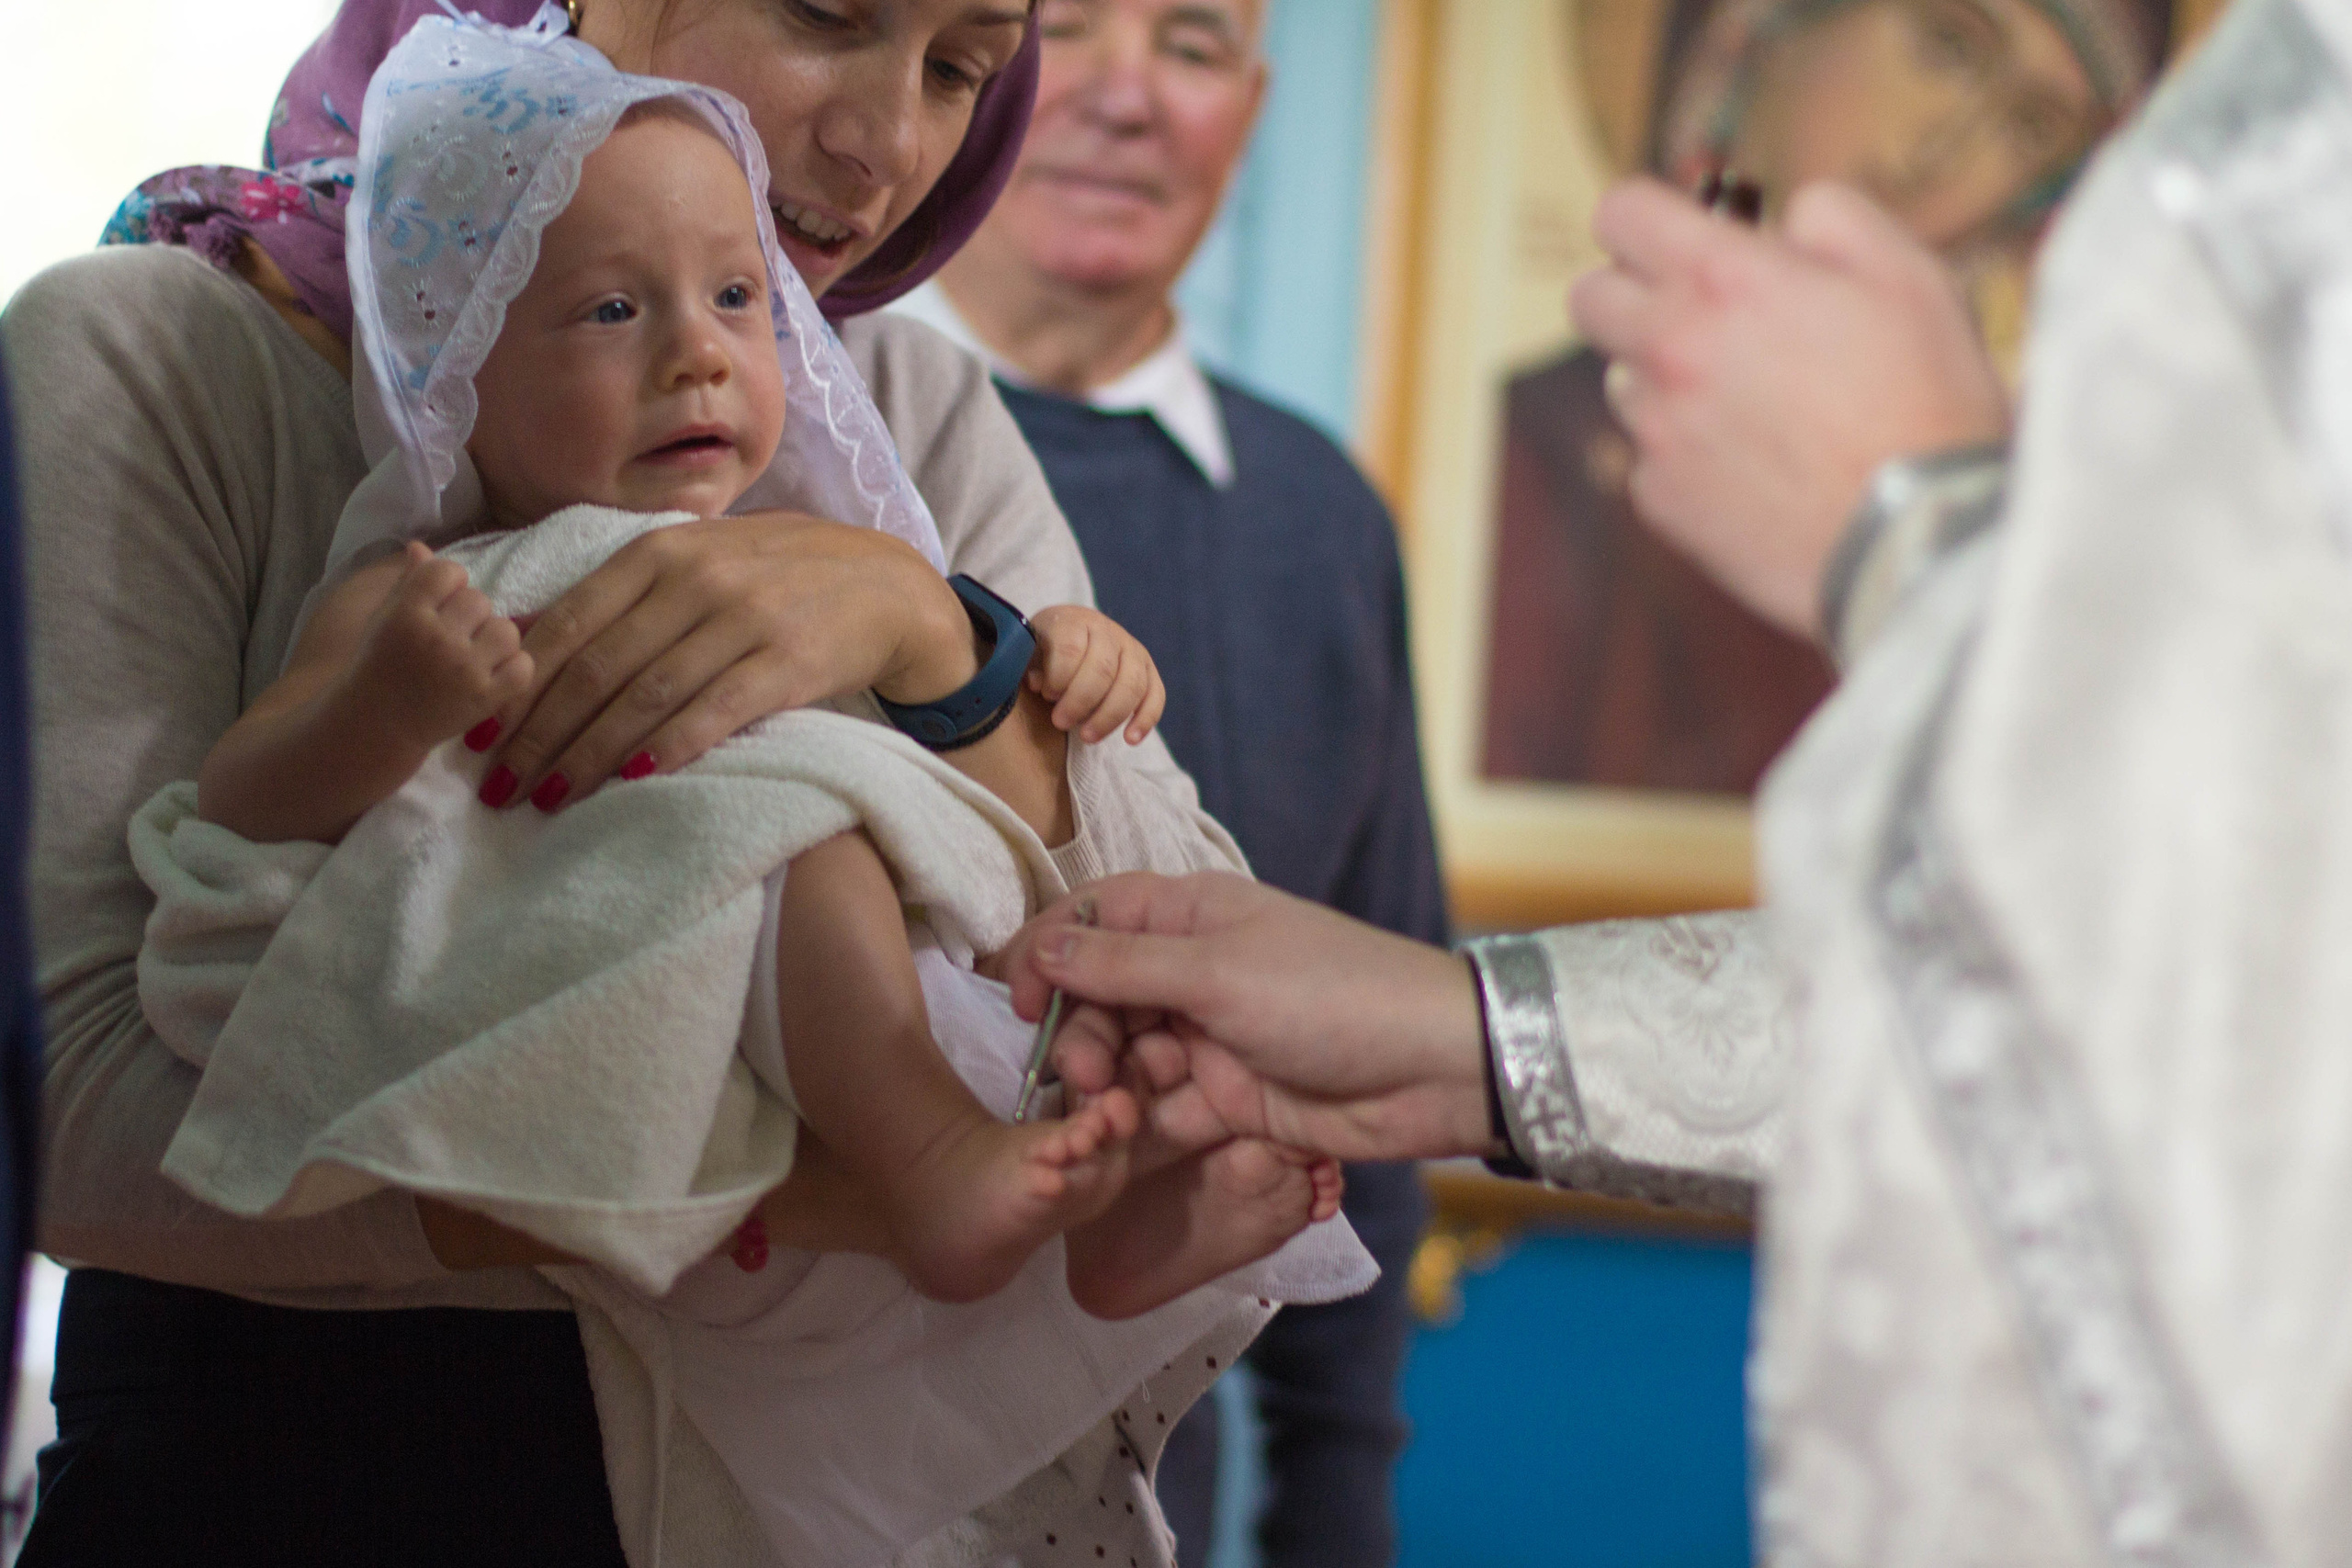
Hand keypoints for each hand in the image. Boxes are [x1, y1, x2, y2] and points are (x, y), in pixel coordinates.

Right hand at [344, 542, 532, 750]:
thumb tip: (421, 546)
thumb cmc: (379, 666)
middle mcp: (437, 638)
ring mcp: (464, 669)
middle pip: (480, 599)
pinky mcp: (486, 697)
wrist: (375, 725)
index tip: (439, 604)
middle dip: (469, 615)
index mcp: (407, 613)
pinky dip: (514, 669)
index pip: (449, 571)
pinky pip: (524, 666)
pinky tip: (493, 674)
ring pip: (506, 629)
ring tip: (473, 655)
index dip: (449, 584)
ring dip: (494, 640)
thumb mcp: (385, 619)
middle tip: (453, 636)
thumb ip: (408, 582)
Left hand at [473, 513, 976, 808]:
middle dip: (539, 734)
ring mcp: (741, 620)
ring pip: (644, 696)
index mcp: (660, 551)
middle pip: (596, 667)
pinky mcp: (786, 663)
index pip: (568, 622)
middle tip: (500, 786)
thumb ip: (624, 593)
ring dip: (588, 755)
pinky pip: (712, 712)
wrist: (887, 588)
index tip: (477, 733)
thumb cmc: (779, 578)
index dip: (516, 683)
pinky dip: (666, 748)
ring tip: (550, 799)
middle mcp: (694, 580)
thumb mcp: (698, 562)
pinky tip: (631, 780)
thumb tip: (524, 633)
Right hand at [1001, 872, 1494, 1162]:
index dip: (1048, 951)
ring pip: (1123, 1053)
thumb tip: (1040, 945)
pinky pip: (1159, 1104)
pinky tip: (1129, 1135)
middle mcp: (1194, 969)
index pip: (1093, 917)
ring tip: (1109, 1108)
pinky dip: (1138, 1119)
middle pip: (1099, 992)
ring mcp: (1210, 1035)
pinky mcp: (1227, 1097)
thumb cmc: (1334, 997)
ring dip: (1105, 1080)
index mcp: (1193, 915)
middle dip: (1077, 1030)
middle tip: (1081, 1074)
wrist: (1433, 1071)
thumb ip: (1122, 965)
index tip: (1016, 998)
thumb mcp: (1219, 973)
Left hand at [1025, 605, 1166, 744]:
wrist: (1070, 638)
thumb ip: (1030, 665)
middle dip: (1081, 701)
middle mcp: (1108, 631)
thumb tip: (1039, 684)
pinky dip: (1145, 719)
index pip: (1071, 648)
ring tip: (1087, 738)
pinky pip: (1156, 695)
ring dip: (1109, 716)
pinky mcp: (1149, 671)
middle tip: (1060, 722)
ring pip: (1131, 685)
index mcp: (1074, 621)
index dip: (1059, 676)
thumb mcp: (1029, 651)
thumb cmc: (1044, 652)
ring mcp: (1132, 650)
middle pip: (1103, 669)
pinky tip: (1130, 739)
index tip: (1046, 695)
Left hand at [1570, 177, 2010, 635]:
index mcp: (1723, 279)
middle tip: (1697, 311)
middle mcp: (1671, 349)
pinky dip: (1687, 455)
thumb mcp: (1906, 268)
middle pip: (1589, 297)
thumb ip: (1829, 216)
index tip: (1673, 234)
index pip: (1621, 211)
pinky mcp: (1659, 499)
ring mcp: (1656, 430)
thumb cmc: (1924, 398)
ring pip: (1621, 381)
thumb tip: (1781, 218)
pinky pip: (1649, 459)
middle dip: (1630, 291)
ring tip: (1750, 400)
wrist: (1918, 535)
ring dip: (1665, 378)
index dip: (1644, 216)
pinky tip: (1755, 466)